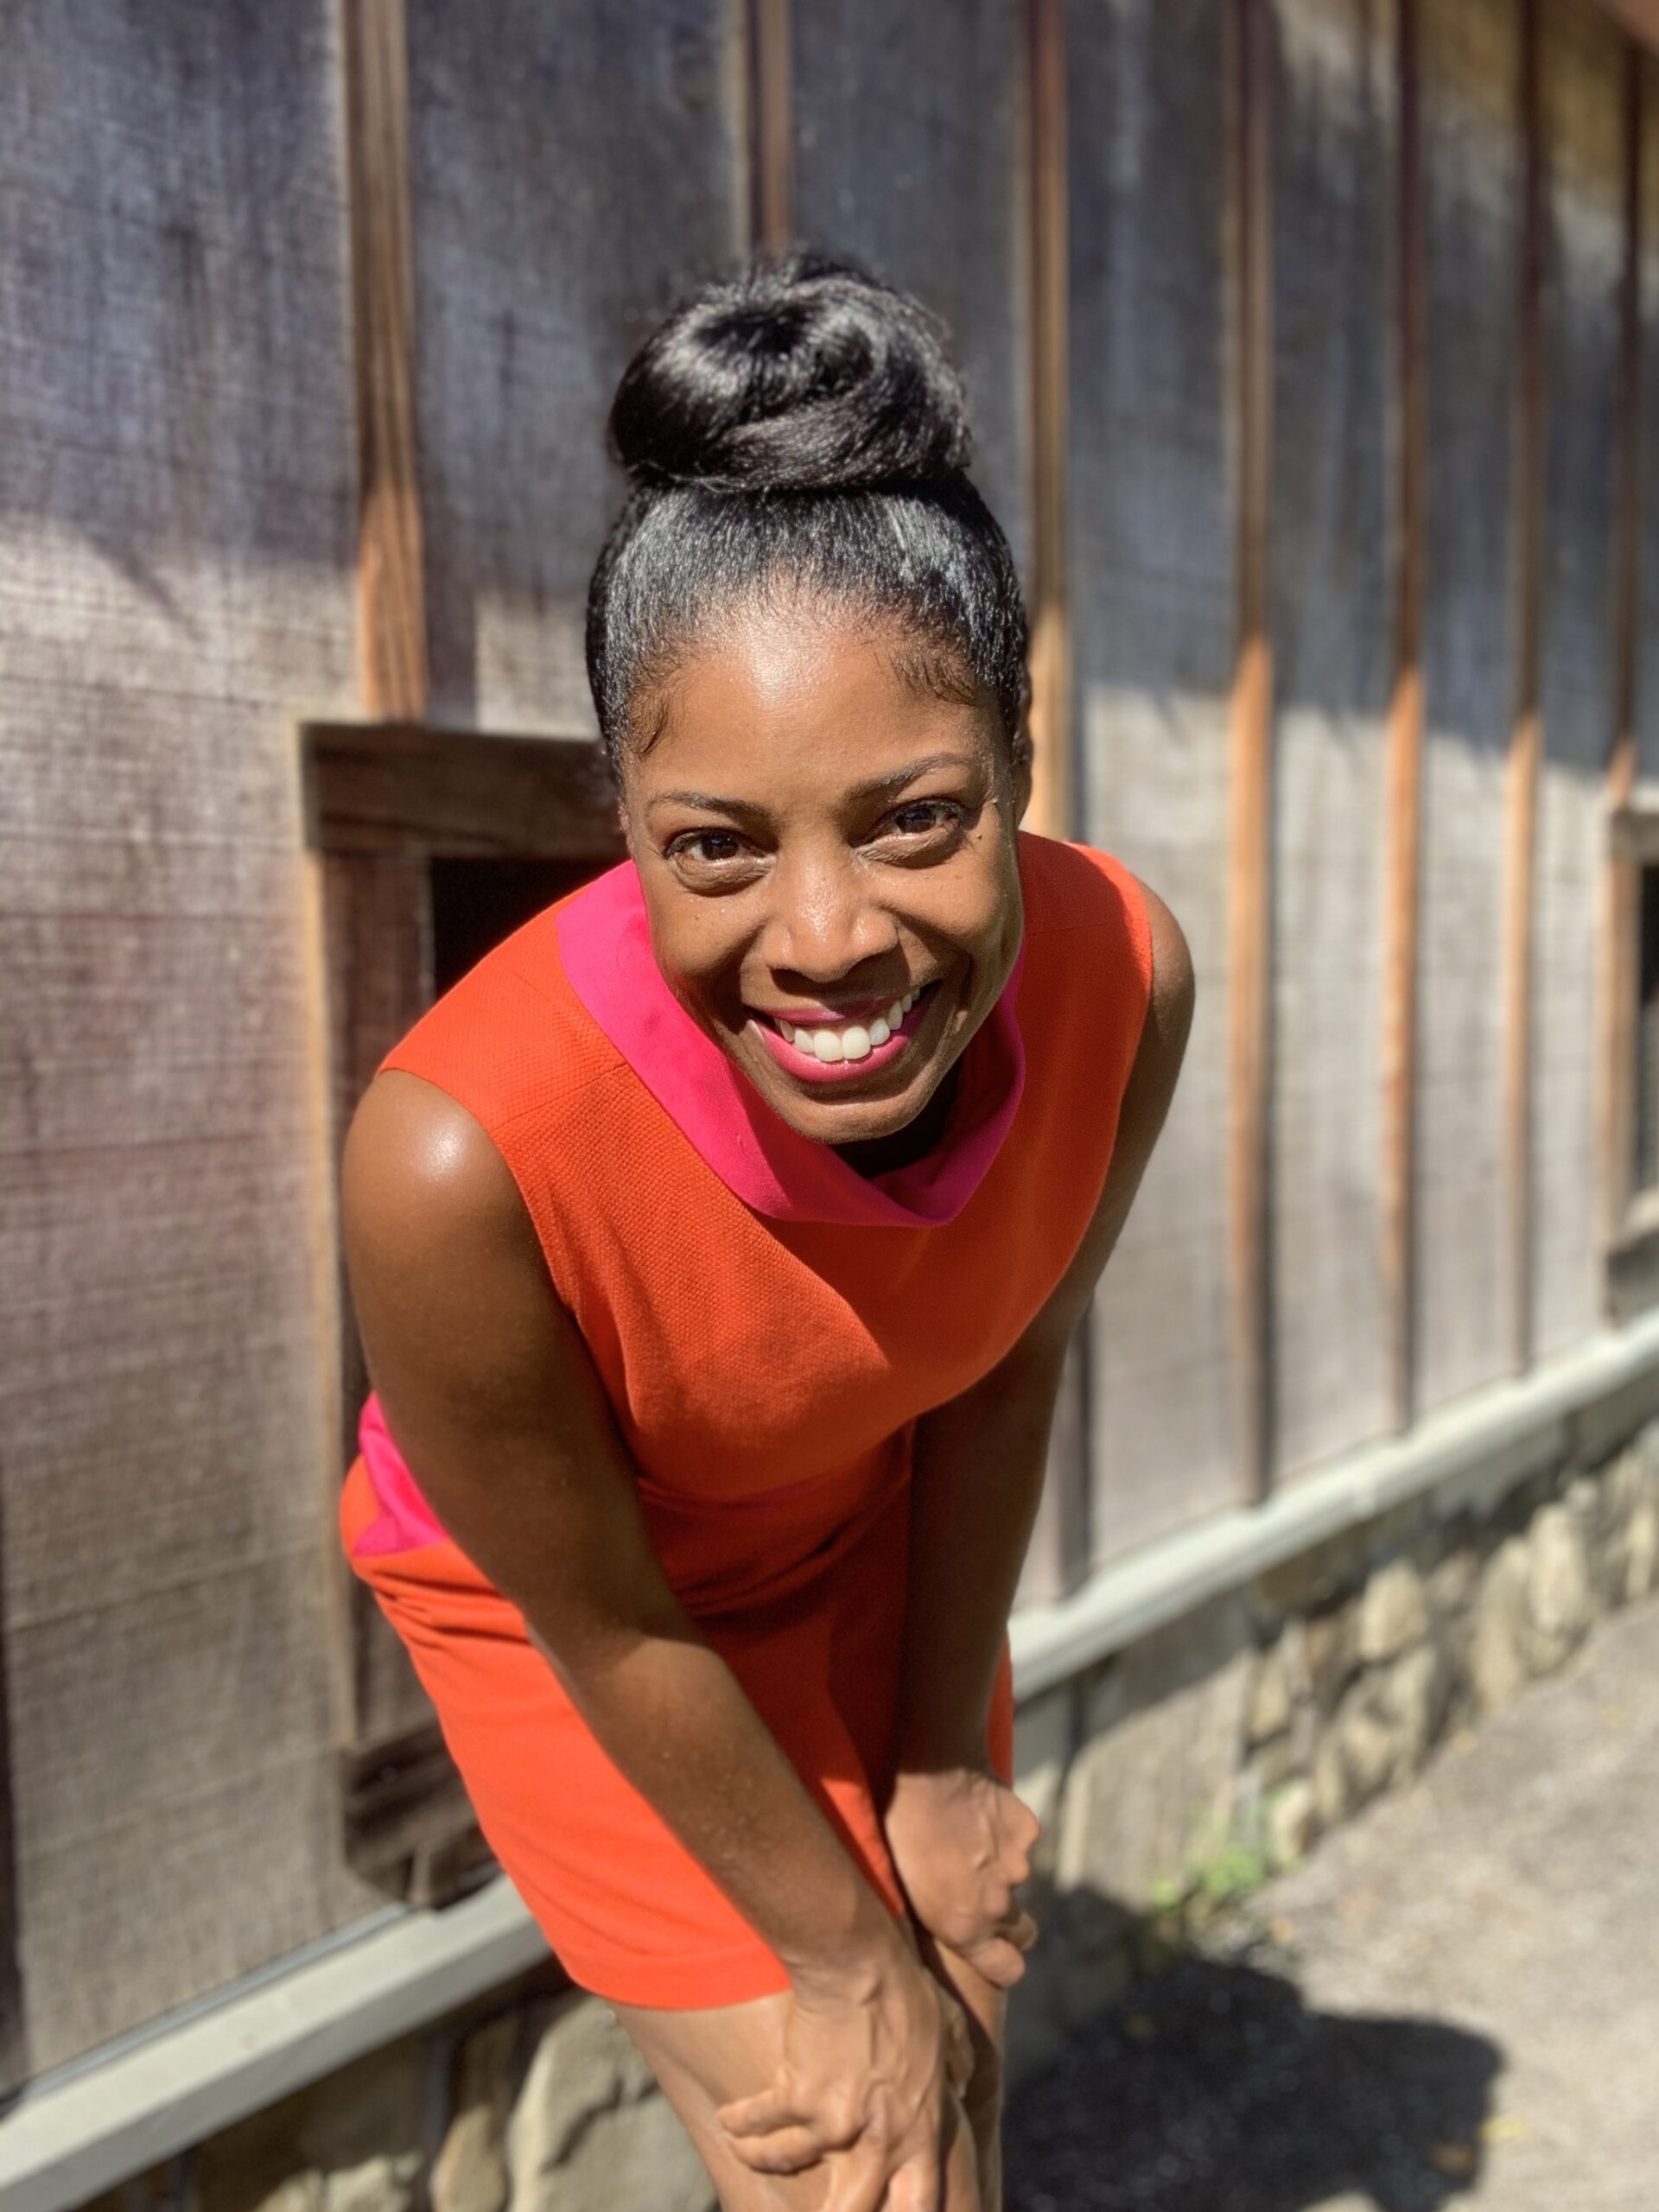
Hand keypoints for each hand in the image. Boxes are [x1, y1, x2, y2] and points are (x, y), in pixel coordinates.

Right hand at [715, 1930, 978, 2210]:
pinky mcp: (798, 2097)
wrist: (863, 1967)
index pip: (921, 2204)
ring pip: (789, 2160)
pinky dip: (740, 2123)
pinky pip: (760, 2121)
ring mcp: (836, 2123)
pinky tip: (728, 2121)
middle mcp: (879, 2139)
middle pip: (851, 2210)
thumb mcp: (950, 2029)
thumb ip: (958, 2064)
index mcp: (920, 2130)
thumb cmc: (909, 1992)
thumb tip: (964, 2080)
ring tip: (745, 2151)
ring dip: (762, 2157)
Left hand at [883, 1766, 1040, 1989]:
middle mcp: (998, 1905)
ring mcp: (1018, 1867)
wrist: (932, 1774)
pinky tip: (982, 1813)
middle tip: (980, 1891)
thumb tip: (951, 1929)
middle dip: (1008, 1920)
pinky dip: (1007, 1833)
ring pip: (1017, 1878)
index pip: (1008, 1970)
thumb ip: (942, 1918)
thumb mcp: (909, 1890)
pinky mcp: (1028, 1831)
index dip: (1004, 1963)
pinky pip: (1021, 1841)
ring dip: (1000, 1867)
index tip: (996, 1953)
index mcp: (964, 1928)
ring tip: (969, 1839)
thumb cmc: (904, 1832)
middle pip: (1022, 1931)